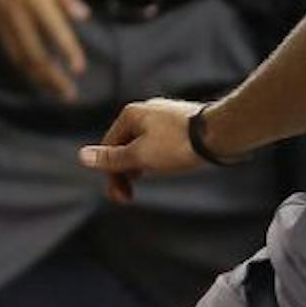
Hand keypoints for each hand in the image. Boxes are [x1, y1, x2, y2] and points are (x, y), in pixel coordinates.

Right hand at [0, 0, 88, 100]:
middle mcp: (19, 15)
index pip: (58, 35)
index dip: (70, 55)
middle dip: (53, 79)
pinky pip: (6, 49)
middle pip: (37, 56)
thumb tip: (83, 15)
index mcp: (37, 0)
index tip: (80, 69)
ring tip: (52, 91)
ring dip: (37, 78)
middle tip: (68, 95)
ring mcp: (1, 19)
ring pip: (19, 58)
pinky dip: (19, 66)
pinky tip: (29, 73)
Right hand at [77, 98, 205, 203]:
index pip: (109, 145)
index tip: (120, 196)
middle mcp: (147, 110)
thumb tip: (82, 156)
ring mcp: (167, 115)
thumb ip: (113, 159)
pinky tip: (168, 166)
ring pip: (145, 144)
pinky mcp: (184, 123)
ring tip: (148, 179)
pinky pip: (163, 142)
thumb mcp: (140, 156)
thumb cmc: (180, 145)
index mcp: (131, 114)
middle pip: (126, 144)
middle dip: (126, 171)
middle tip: (128, 196)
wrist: (222, 133)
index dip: (111, 172)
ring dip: (142, 165)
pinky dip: (160, 156)